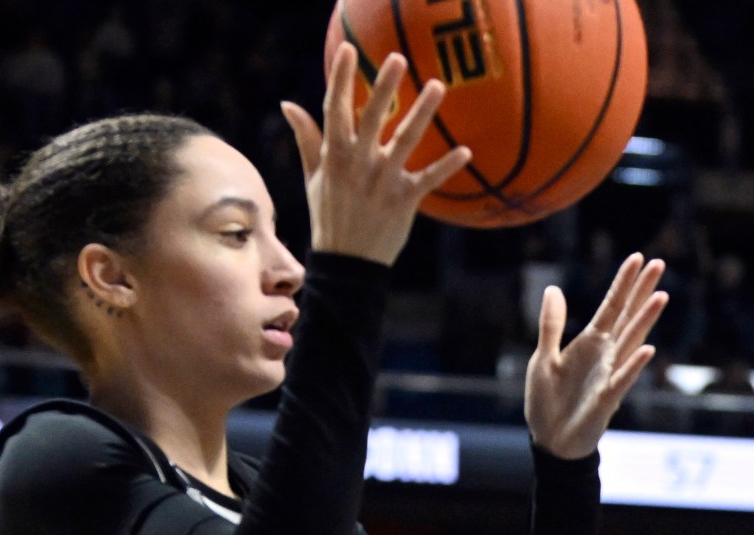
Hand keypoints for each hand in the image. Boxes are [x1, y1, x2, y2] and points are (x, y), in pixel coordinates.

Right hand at [280, 45, 474, 264]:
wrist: (346, 263)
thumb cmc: (329, 214)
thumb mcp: (313, 177)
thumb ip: (306, 138)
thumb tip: (288, 104)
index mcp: (334, 155)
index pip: (336, 108)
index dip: (342, 78)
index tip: (348, 50)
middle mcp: (357, 164)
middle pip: (371, 117)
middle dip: (384, 86)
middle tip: (399, 58)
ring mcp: (382, 181)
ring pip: (405, 140)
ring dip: (422, 112)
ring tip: (438, 86)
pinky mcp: (404, 200)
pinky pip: (428, 179)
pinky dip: (446, 166)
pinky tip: (465, 151)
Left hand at [525, 252, 668, 459]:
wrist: (550, 443)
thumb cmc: (548, 402)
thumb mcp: (543, 358)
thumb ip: (551, 325)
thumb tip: (554, 288)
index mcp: (590, 344)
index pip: (611, 307)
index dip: (623, 283)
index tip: (637, 257)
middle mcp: (606, 356)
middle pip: (628, 317)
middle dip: (642, 291)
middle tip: (659, 264)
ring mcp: (609, 376)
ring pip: (632, 342)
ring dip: (645, 320)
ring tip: (661, 296)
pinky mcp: (607, 400)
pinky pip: (622, 380)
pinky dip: (634, 365)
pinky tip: (647, 349)